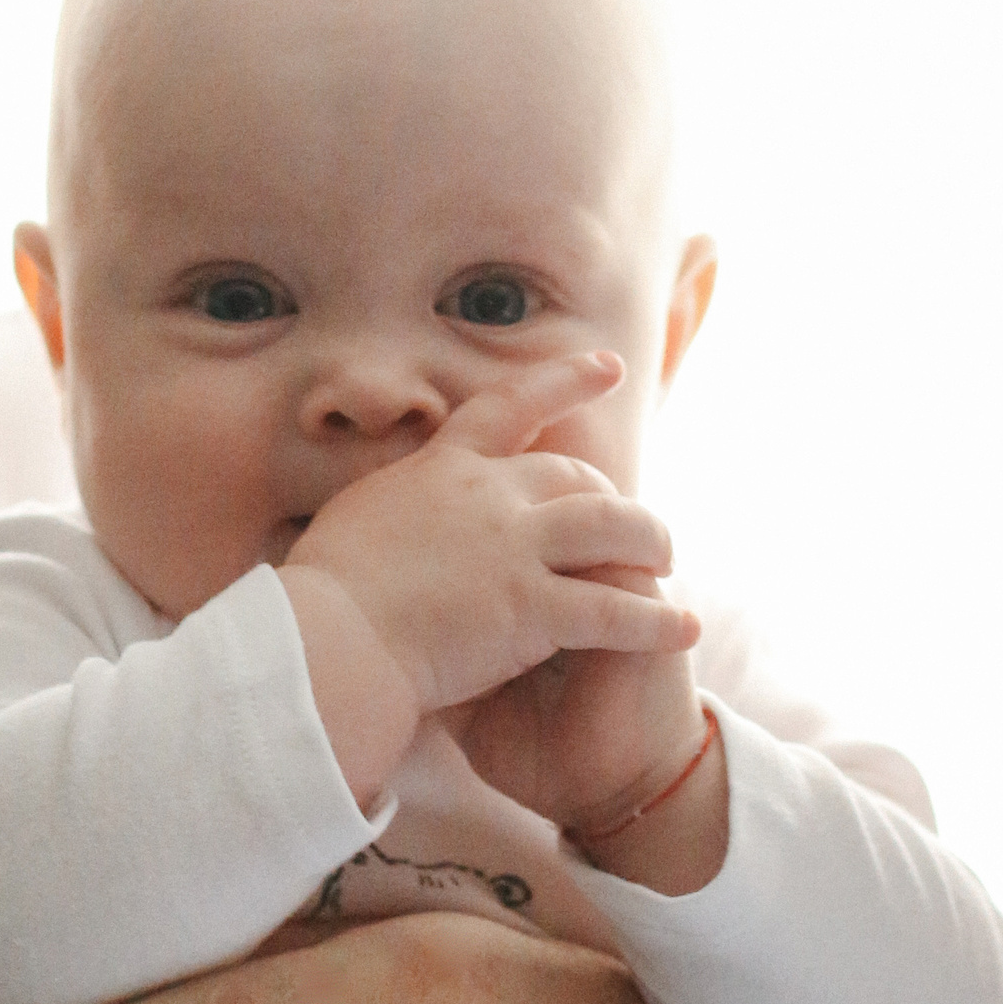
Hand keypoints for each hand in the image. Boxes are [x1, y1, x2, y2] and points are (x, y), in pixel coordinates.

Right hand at [281, 352, 697, 801]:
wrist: (327, 636)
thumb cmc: (320, 592)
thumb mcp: (351, 524)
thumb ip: (388, 512)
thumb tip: (381, 516)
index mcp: (442, 470)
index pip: (509, 407)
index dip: (563, 382)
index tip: (608, 366)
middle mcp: (489, 496)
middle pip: (577, 478)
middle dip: (611, 499)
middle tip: (633, 523)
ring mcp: (514, 548)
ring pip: (612, 529)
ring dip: (649, 544)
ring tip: (667, 562)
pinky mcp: (532, 608)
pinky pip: (613, 611)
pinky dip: (654, 621)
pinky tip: (682, 629)